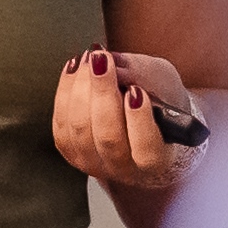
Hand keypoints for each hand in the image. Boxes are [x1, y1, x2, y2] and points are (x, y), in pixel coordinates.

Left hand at [54, 49, 205, 189]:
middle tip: (102, 60)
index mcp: (156, 161)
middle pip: (107, 136)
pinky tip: (75, 69)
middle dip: (102, 91)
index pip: (147, 149)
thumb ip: (144, 75)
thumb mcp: (165, 85)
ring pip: (79, 129)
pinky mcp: (71, 152)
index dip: (139, 120)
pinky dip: (65, 91)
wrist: (143, 125)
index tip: (135, 90)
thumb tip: (113, 63)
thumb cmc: (159, 106)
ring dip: (80, 87)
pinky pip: (61, 123)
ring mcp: (94, 163)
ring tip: (89, 58)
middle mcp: (124, 169)